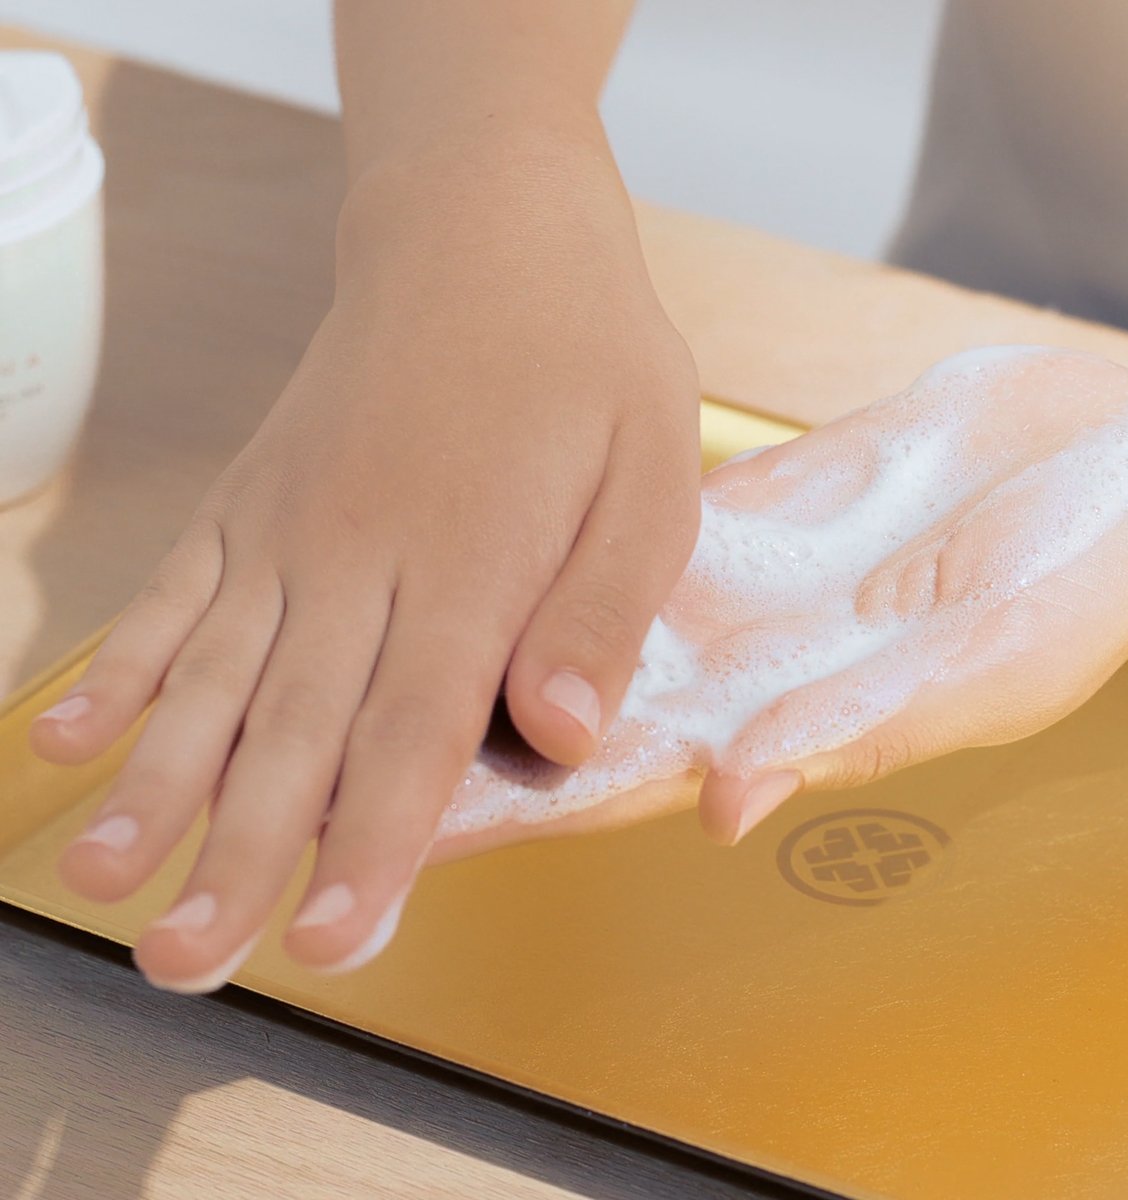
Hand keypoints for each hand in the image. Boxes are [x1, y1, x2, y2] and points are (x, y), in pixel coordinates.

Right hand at [29, 125, 700, 991]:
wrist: (484, 229)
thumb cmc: (585, 355)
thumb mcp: (652, 477)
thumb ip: (602, 611)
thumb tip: (564, 736)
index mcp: (469, 564)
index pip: (413, 733)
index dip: (371, 847)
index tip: (326, 941)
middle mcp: (359, 556)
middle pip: (294, 728)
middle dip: (239, 856)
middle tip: (184, 961)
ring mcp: (290, 526)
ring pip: (212, 674)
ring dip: (157, 784)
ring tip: (101, 875)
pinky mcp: (253, 499)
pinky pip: (175, 592)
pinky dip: (123, 668)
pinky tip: (78, 736)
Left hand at [427, 347, 1127, 863]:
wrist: (1100, 460)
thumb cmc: (1073, 583)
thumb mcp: (973, 667)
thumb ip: (848, 731)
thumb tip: (723, 797)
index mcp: (776, 724)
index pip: (606, 786)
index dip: (499, 814)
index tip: (385, 834)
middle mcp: (726, 667)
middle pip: (553, 715)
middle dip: (443, 735)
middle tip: (321, 754)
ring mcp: (719, 589)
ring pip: (564, 625)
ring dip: (472, 643)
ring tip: (364, 647)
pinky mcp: (725, 516)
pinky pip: (608, 541)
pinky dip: (536, 551)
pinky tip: (466, 547)